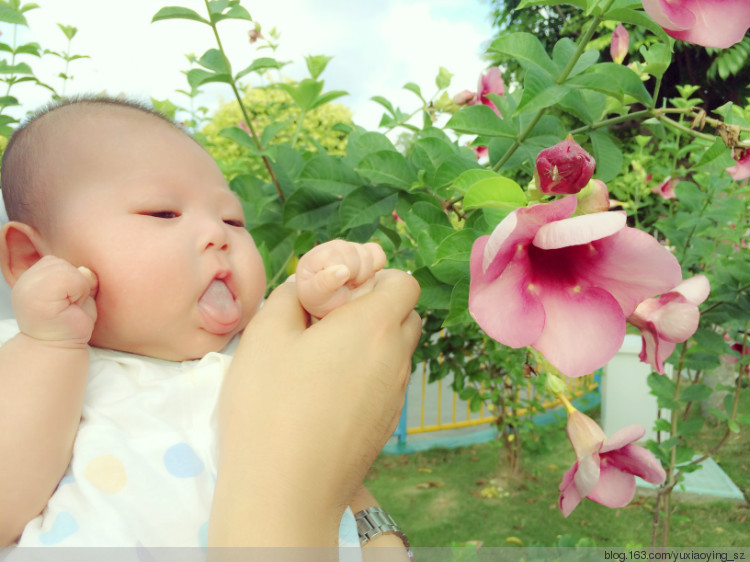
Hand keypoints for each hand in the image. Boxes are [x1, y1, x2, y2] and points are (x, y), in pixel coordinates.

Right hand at [11, 255, 97, 347]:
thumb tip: (87, 271)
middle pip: (62, 263)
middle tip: (67, 306)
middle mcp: (25, 279)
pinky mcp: (39, 294)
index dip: (70, 280)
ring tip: (69, 307)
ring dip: (79, 289)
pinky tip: (70, 309)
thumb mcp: (78, 292)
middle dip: (75, 283)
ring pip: (70, 269)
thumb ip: (81, 275)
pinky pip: (75, 278)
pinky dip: (81, 293)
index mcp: (31, 278)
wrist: (59, 347)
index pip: (57, 262)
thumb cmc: (70, 321)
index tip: (64, 301)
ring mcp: (28, 286)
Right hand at [210, 269, 420, 546]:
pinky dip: (367, 376)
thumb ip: (290, 295)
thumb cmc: (271, 404)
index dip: (376, 278)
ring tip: (323, 360)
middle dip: (376, 308)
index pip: (404, 284)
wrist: (286, 490)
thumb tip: (306, 286)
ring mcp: (395, 396)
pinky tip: (326, 394)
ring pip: (396, 352)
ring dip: (371, 344)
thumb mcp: (266, 334)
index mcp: (375, 326)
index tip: (339, 292)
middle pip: (405, 317)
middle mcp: (396, 359)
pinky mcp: (385, 426)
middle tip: (330, 321)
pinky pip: (386, 384)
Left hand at [295, 240, 385, 317]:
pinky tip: (365, 277)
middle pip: (353, 253)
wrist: (330, 302)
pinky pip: (377, 253)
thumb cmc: (319, 299)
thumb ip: (324, 283)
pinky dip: (376, 266)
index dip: (342, 275)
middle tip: (346, 286)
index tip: (335, 287)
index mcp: (317, 255)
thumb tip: (343, 270)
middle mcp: (333, 247)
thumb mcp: (315, 296)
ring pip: (367, 254)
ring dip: (364, 274)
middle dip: (354, 275)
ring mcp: (350, 247)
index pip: (335, 257)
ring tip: (353, 283)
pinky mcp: (364, 251)